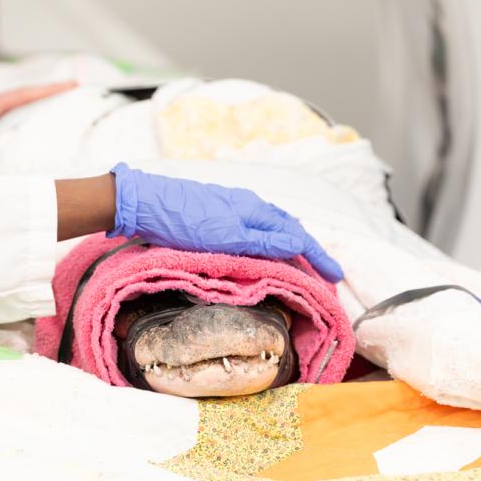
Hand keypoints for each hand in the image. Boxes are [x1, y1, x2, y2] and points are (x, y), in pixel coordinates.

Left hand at [0, 81, 76, 156]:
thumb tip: (4, 117)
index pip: (27, 96)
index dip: (50, 91)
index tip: (75, 85)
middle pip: (30, 99)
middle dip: (55, 95)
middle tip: (82, 92)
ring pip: (23, 110)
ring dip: (45, 107)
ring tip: (69, 109)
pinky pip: (14, 120)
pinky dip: (30, 118)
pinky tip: (38, 127)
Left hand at [108, 163, 344, 281]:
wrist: (145, 203)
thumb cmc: (184, 220)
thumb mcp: (228, 236)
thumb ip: (263, 242)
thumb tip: (298, 245)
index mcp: (256, 211)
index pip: (297, 236)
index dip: (318, 257)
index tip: (335, 276)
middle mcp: (250, 207)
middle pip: (289, 231)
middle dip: (309, 253)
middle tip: (324, 276)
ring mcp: (234, 209)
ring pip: (274, 229)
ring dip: (292, 248)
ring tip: (303, 267)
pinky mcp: (219, 215)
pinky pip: (258, 230)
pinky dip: (272, 243)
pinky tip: (267, 252)